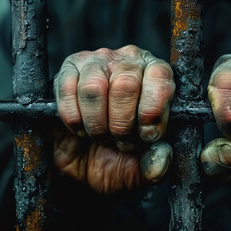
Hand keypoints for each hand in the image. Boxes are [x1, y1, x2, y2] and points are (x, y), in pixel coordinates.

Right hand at [53, 45, 175, 193]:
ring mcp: (97, 62)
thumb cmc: (119, 157)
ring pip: (94, 88)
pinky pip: (67, 90)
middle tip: (121, 141)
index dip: (152, 110)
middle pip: (126, 84)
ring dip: (96, 123)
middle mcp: (128, 61)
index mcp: (156, 75)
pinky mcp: (69, 70)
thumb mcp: (142, 169)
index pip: (159, 78)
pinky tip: (80, 128)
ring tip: (100, 136)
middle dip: (122, 124)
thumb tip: (163, 157)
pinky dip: (73, 118)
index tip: (148, 135)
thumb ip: (156, 166)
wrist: (83, 161)